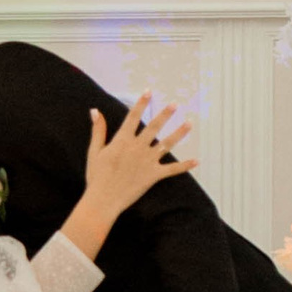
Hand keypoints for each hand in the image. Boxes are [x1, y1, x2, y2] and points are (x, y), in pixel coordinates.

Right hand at [84, 97, 194, 215]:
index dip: (141, 103)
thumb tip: (95, 111)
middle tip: (175, 104)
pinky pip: (172, 170)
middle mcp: (137, 147)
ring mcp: (147, 161)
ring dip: (179, 133)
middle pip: (154, 127)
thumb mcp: (95, 151)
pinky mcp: (154, 175)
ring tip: (189, 123)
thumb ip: (98, 130)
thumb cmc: (97, 176)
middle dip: (165, 114)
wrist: (103, 199)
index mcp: (122, 140)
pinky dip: (185, 166)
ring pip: (167, 144)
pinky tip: (196, 161)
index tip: (149, 92)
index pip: (132, 117)